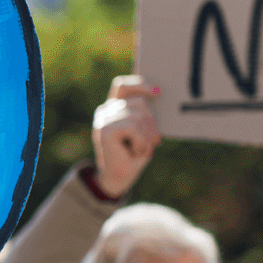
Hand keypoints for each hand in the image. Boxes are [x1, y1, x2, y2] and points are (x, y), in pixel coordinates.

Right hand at [91, 75, 159, 197]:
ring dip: (147, 135)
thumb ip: (144, 115)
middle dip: (152, 121)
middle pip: (138, 102)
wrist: (117, 178)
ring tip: (143, 148)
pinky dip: (141, 141)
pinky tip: (136, 151)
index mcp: (112, 108)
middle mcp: (105, 111)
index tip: (158, 92)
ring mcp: (103, 120)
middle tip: (157, 140)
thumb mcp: (142, 131)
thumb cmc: (133, 155)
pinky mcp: (106, 130)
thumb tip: (157, 94)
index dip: (139, 84)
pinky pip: (134, 128)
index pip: (122, 86)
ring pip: (138, 115)